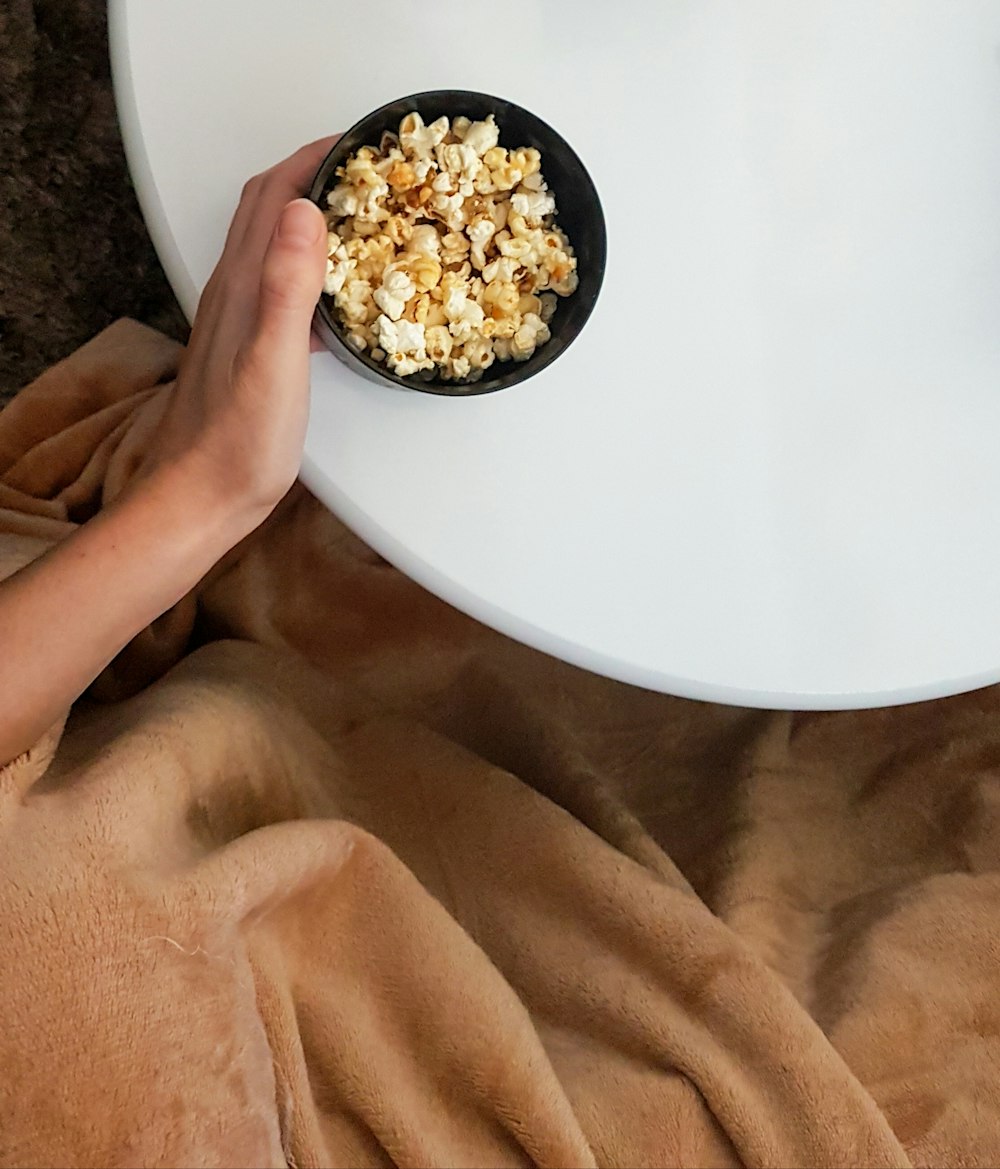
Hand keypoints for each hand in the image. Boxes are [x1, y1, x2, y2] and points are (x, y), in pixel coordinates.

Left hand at [0, 138, 337, 764]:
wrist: (203, 494)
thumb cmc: (242, 441)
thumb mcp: (274, 363)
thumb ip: (288, 287)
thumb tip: (303, 212)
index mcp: (244, 287)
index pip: (274, 197)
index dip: (312, 159)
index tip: (356, 143)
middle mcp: (234, 292)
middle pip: (268, 209)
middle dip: (311, 174)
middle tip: (361, 169)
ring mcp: (238, 317)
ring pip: (273, 244)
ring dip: (308, 216)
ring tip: (354, 214)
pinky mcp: (249, 346)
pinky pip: (281, 284)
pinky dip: (309, 264)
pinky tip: (334, 289)